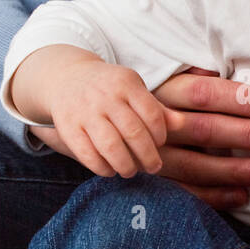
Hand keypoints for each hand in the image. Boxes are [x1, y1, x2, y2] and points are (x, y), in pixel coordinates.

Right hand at [42, 51, 182, 177]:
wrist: (66, 77)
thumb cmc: (110, 88)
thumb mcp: (134, 89)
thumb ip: (157, 108)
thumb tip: (182, 124)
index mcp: (126, 84)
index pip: (152, 114)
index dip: (160, 135)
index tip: (160, 145)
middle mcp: (105, 96)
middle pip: (133, 133)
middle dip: (148, 156)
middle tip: (153, 167)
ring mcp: (85, 112)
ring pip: (111, 146)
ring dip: (125, 165)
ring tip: (131, 171)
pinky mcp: (67, 127)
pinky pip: (87, 154)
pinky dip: (101, 168)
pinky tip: (109, 171)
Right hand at [148, 67, 249, 209]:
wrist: (115, 121)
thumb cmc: (164, 96)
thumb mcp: (176, 76)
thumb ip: (204, 73)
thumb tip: (244, 64)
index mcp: (166, 91)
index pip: (207, 93)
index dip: (245, 100)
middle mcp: (157, 124)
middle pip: (207, 129)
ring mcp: (154, 155)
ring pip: (197, 165)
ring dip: (239, 169)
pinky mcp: (153, 182)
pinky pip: (185, 193)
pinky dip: (215, 196)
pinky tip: (244, 196)